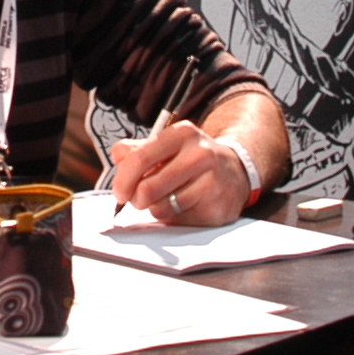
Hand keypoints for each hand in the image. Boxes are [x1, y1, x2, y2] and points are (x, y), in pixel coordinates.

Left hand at [110, 118, 252, 226]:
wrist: (234, 173)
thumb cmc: (190, 161)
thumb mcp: (166, 147)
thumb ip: (136, 151)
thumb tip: (118, 160)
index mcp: (182, 134)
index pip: (138, 159)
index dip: (122, 180)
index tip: (119, 193)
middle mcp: (200, 154)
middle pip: (146, 189)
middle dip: (136, 199)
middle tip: (139, 200)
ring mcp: (211, 181)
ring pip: (160, 208)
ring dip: (155, 209)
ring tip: (166, 199)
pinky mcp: (216, 207)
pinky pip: (177, 220)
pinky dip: (174, 217)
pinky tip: (185, 205)